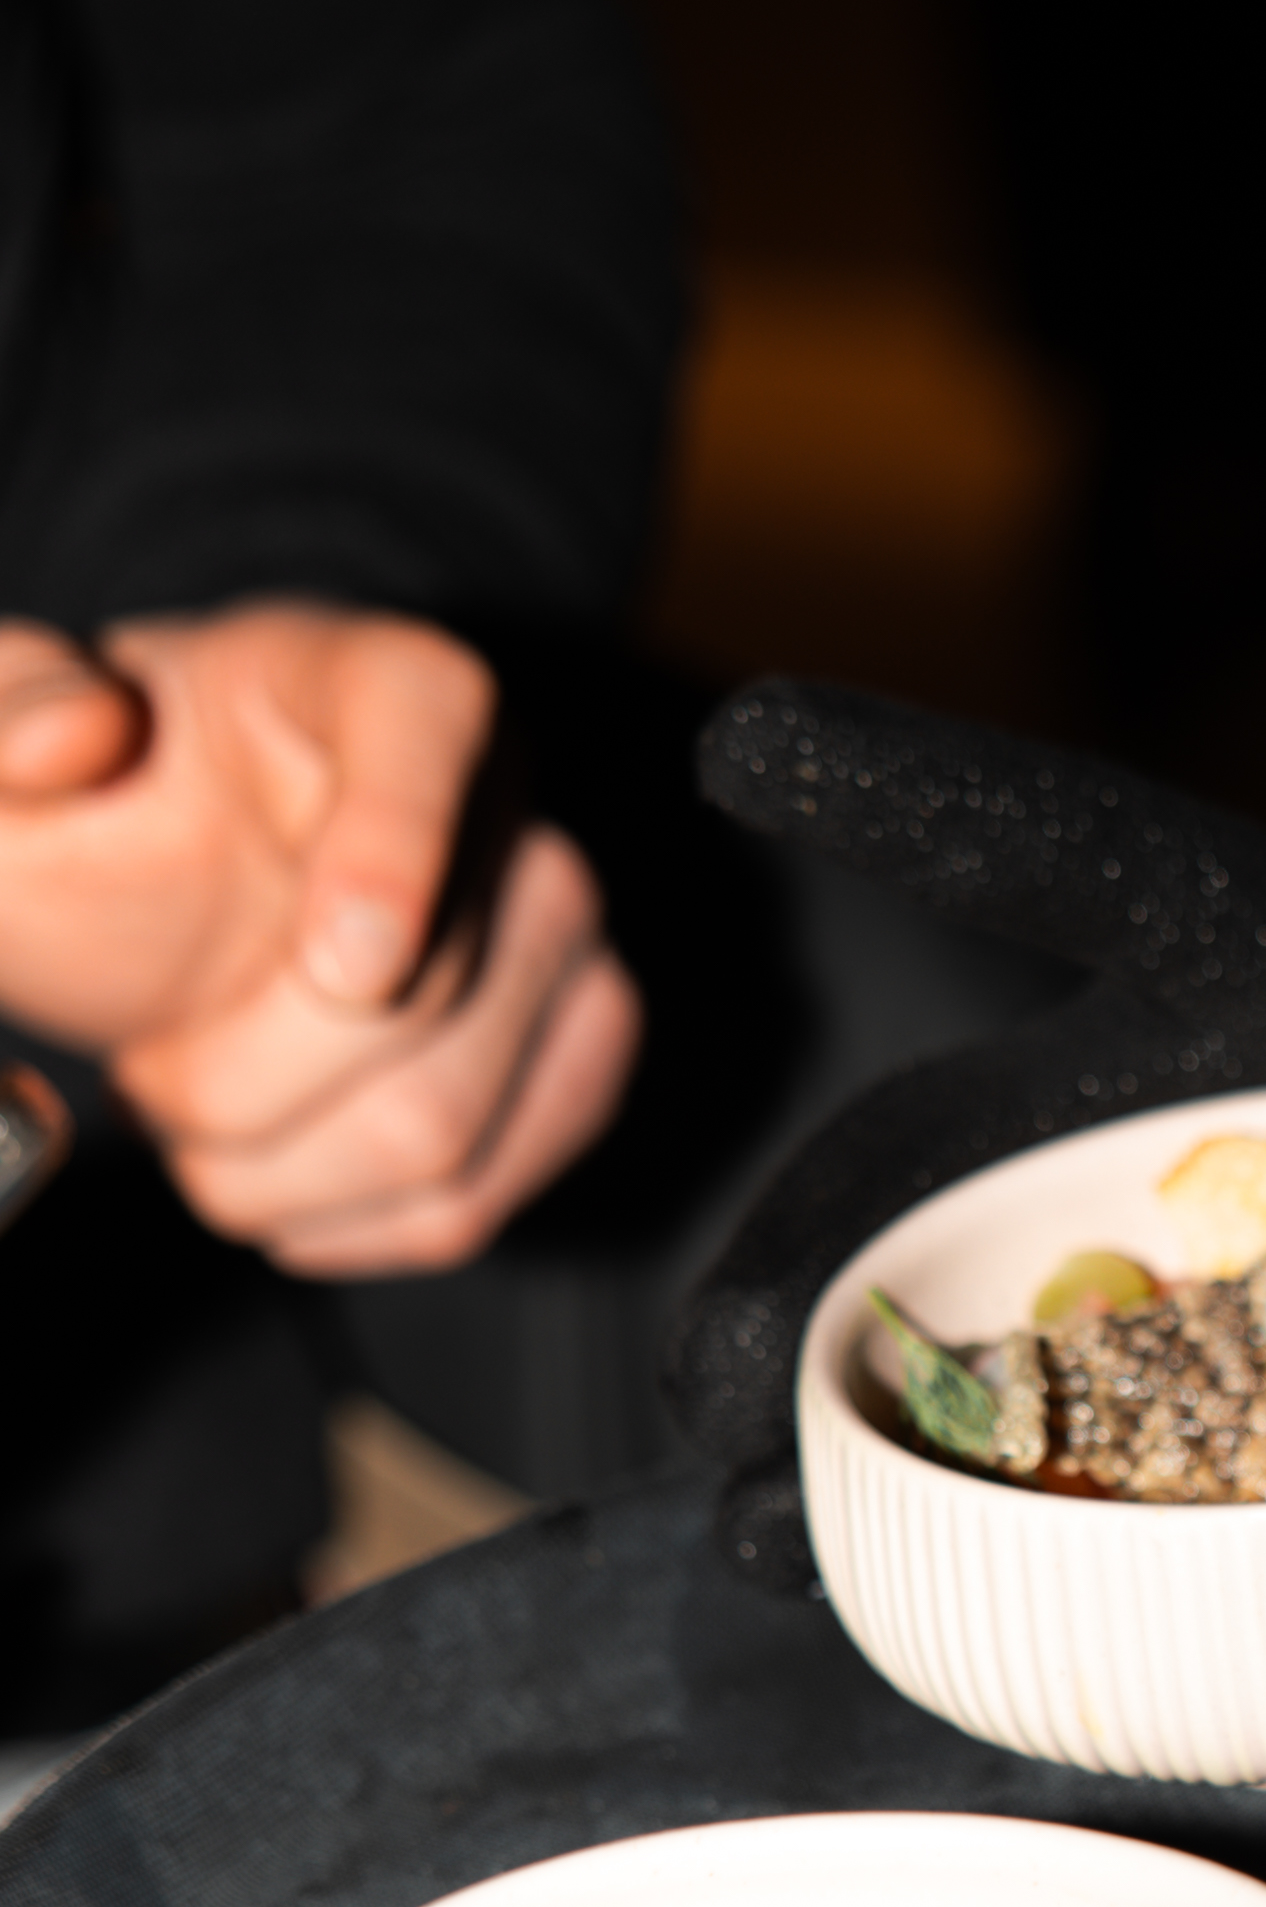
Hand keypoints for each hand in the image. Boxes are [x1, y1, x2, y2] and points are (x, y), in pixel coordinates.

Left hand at [0, 602, 640, 1273]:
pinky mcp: (570, 1056)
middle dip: (235, 1082)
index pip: (433, 725)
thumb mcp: (13, 754)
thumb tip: (71, 737)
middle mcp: (497, 795)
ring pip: (441, 1128)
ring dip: (270, 1169)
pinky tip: (271, 1181)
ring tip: (198, 1120)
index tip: (342, 971)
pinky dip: (339, 1227)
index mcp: (376, 679)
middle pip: (423, 999)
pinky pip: (469, 1200)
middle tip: (145, 1074)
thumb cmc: (107, 817)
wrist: (168, 901)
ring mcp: (554, 936)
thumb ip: (12, 708)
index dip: (399, 856)